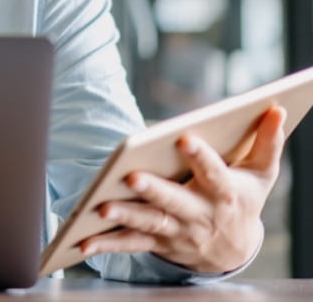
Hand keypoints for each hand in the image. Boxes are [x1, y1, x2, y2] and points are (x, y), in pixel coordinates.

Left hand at [79, 105, 286, 273]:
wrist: (234, 250)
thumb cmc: (244, 198)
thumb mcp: (262, 173)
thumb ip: (268, 142)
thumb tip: (275, 108)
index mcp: (225, 194)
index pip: (214, 174)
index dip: (201, 157)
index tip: (185, 138)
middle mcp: (200, 215)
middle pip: (175, 202)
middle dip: (154, 191)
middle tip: (132, 177)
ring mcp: (177, 232)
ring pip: (149, 223)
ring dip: (125, 217)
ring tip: (101, 207)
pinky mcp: (157, 242)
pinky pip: (130, 244)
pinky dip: (106, 244)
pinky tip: (83, 241)